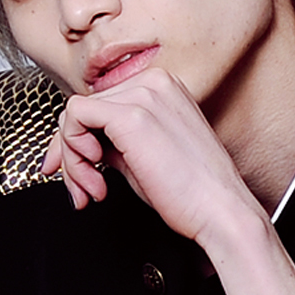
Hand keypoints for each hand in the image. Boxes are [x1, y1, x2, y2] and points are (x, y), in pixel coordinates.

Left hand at [42, 67, 262, 242]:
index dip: (78, 139)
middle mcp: (154, 82)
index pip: (101, 102)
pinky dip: (73, 150)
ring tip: (91, 190)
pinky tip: (95, 177)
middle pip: (83, 107)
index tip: (74, 171)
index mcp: (163, 86)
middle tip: (80, 190)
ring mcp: (144, 94)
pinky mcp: (131, 114)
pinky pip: (75, 117)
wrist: (222, 212)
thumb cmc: (193, 192)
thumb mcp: (146, 153)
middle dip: (72, 154)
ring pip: (75, 113)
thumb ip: (116, 138)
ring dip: (73, 158)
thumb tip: (84, 142)